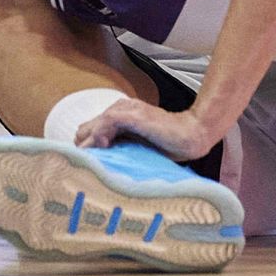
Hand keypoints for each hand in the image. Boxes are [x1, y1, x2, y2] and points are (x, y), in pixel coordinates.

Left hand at [74, 97, 218, 161]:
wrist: (192, 135)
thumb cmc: (168, 144)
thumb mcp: (136, 147)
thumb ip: (119, 148)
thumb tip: (99, 165)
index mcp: (119, 115)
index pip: (88, 132)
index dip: (87, 150)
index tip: (93, 166)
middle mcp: (119, 108)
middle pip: (83, 130)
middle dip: (85, 149)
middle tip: (93, 166)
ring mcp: (125, 109)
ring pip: (90, 127)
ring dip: (90, 147)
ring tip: (98, 162)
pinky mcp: (132, 114)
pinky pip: (106, 122)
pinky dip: (100, 137)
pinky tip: (106, 148)